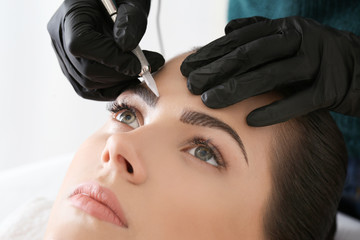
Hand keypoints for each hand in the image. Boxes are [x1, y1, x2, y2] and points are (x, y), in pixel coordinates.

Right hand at [47, 0, 163, 100]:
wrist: (111, 1)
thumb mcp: (131, 0)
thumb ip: (130, 20)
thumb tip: (126, 47)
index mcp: (71, 14)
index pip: (81, 45)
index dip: (112, 59)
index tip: (139, 64)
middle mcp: (60, 36)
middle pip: (84, 70)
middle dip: (119, 75)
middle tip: (146, 69)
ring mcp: (63, 53)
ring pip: (85, 84)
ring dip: (116, 84)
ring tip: (138, 73)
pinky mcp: (72, 66)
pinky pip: (85, 87)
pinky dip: (108, 89)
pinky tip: (126, 81)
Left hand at [181, 16, 359, 125]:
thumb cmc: (313, 56)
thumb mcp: (288, 38)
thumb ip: (258, 32)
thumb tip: (228, 29)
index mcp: (285, 28)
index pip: (241, 41)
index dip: (212, 54)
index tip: (189, 67)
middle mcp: (300, 40)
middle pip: (250, 56)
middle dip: (217, 71)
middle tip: (191, 85)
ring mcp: (317, 63)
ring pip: (270, 76)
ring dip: (237, 90)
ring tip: (210, 102)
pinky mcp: (330, 90)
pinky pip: (298, 102)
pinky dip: (274, 111)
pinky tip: (250, 120)